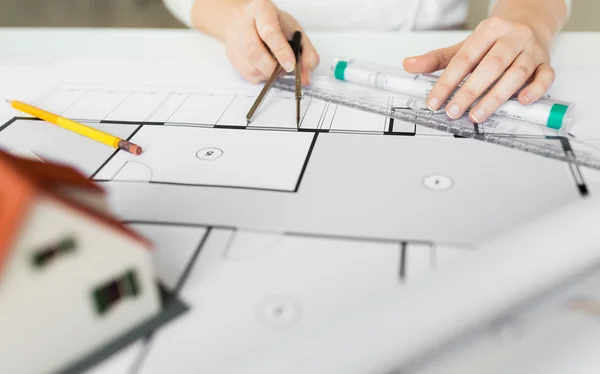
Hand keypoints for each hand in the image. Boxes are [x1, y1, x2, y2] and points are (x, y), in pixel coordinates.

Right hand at [224, 0, 319, 84]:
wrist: (248, 21)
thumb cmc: (274, 25)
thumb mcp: (295, 31)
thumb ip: (307, 53)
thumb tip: (306, 77)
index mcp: (262, 10)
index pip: (269, 32)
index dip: (281, 51)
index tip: (291, 66)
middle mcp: (243, 22)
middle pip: (254, 51)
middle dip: (273, 67)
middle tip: (285, 69)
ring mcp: (234, 40)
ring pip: (251, 67)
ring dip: (268, 73)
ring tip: (276, 65)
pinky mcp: (231, 56)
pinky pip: (248, 75)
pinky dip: (262, 77)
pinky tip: (266, 67)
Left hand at [403, 16, 554, 122]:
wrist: (529, 24)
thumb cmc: (494, 41)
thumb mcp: (464, 47)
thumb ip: (436, 59)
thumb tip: (409, 65)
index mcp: (489, 30)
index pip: (464, 59)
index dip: (447, 82)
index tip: (434, 101)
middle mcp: (512, 38)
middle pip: (491, 66)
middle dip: (470, 92)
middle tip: (453, 111)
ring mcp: (532, 51)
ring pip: (516, 74)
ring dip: (495, 97)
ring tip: (476, 115)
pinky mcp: (546, 63)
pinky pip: (545, 76)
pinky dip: (535, 90)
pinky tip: (522, 102)